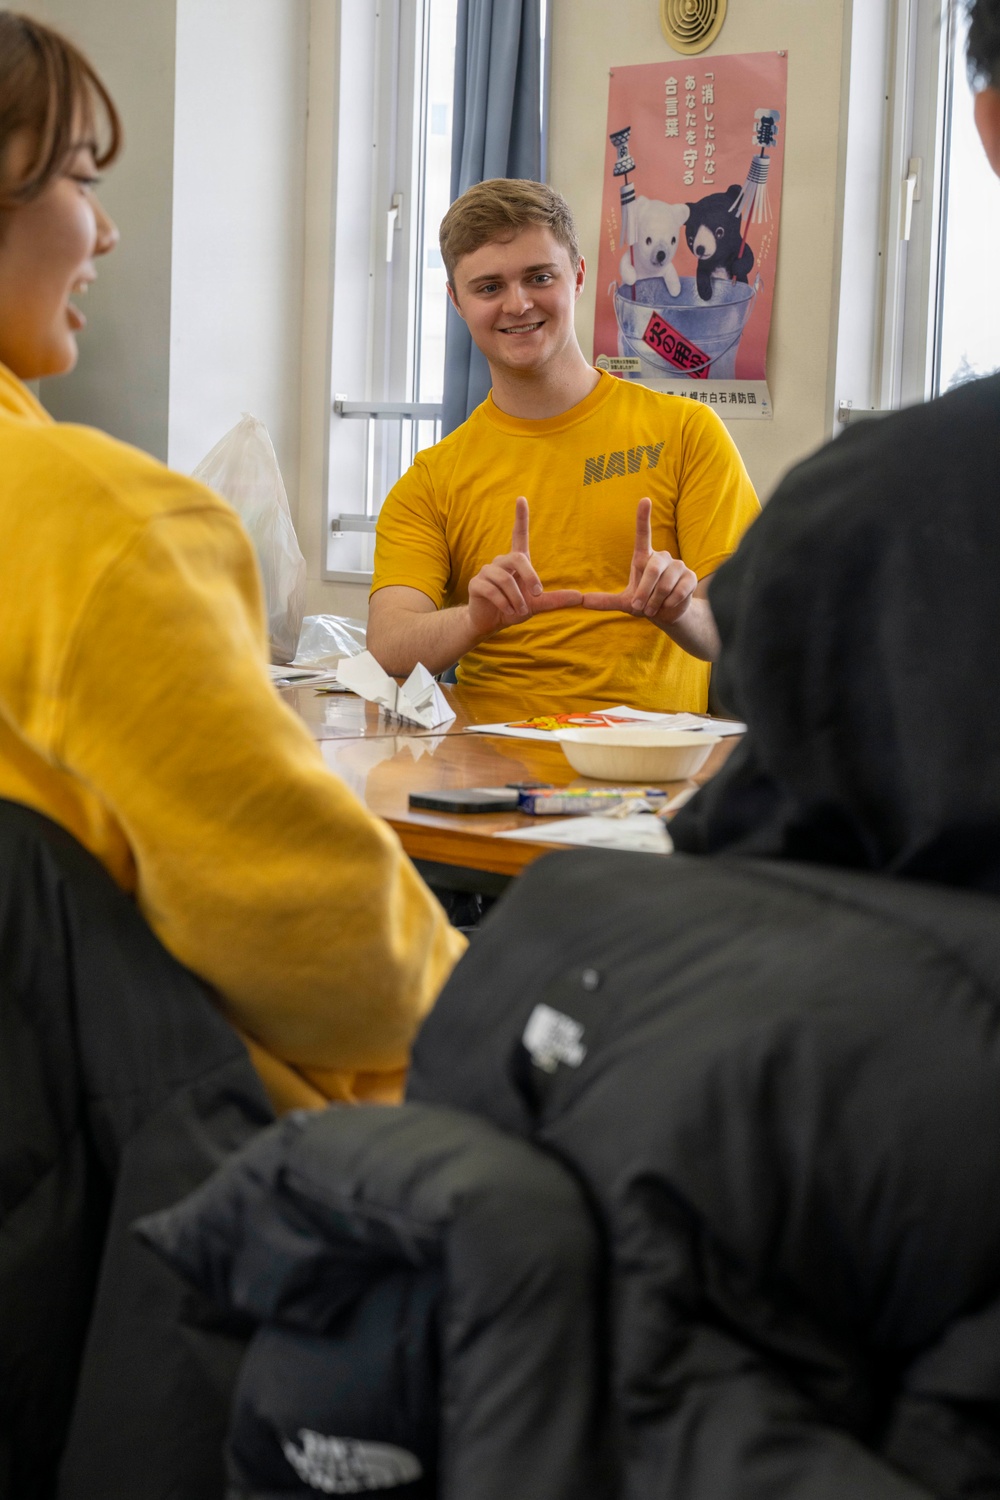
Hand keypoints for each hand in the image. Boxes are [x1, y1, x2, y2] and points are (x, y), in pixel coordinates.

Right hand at [466, 497, 581, 636]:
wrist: (490, 623)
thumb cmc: (513, 608)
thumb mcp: (536, 606)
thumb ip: (555, 600)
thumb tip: (580, 596)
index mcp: (516, 563)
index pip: (518, 534)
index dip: (520, 517)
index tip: (521, 498)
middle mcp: (500, 562)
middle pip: (517, 557)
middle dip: (530, 575)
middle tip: (537, 593)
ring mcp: (486, 572)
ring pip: (504, 579)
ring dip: (515, 598)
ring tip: (518, 610)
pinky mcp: (475, 584)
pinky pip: (492, 590)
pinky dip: (503, 603)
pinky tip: (507, 611)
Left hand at [582, 497, 696, 626]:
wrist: (667, 614)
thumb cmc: (645, 602)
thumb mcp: (625, 602)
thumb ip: (605, 601)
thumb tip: (582, 601)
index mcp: (644, 558)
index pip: (643, 534)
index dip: (643, 517)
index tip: (644, 500)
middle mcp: (662, 557)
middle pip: (653, 568)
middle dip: (644, 591)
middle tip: (640, 606)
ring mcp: (678, 565)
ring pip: (665, 582)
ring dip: (656, 600)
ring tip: (653, 607)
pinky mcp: (690, 577)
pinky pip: (679, 589)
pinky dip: (670, 602)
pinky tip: (669, 604)